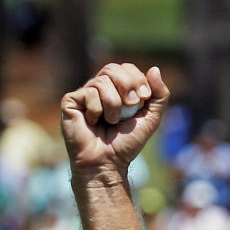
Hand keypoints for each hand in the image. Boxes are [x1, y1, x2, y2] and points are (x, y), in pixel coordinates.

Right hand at [60, 63, 169, 181]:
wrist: (108, 162)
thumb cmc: (127, 142)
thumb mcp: (151, 118)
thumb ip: (158, 95)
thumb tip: (155, 69)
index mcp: (117, 90)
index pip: (126, 68)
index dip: (137, 79)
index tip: (143, 98)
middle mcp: (99, 88)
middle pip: (113, 68)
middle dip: (128, 85)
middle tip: (131, 105)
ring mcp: (84, 94)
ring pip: (102, 81)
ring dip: (114, 105)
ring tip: (111, 121)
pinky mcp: (71, 101)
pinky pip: (88, 93)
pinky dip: (97, 111)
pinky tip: (93, 123)